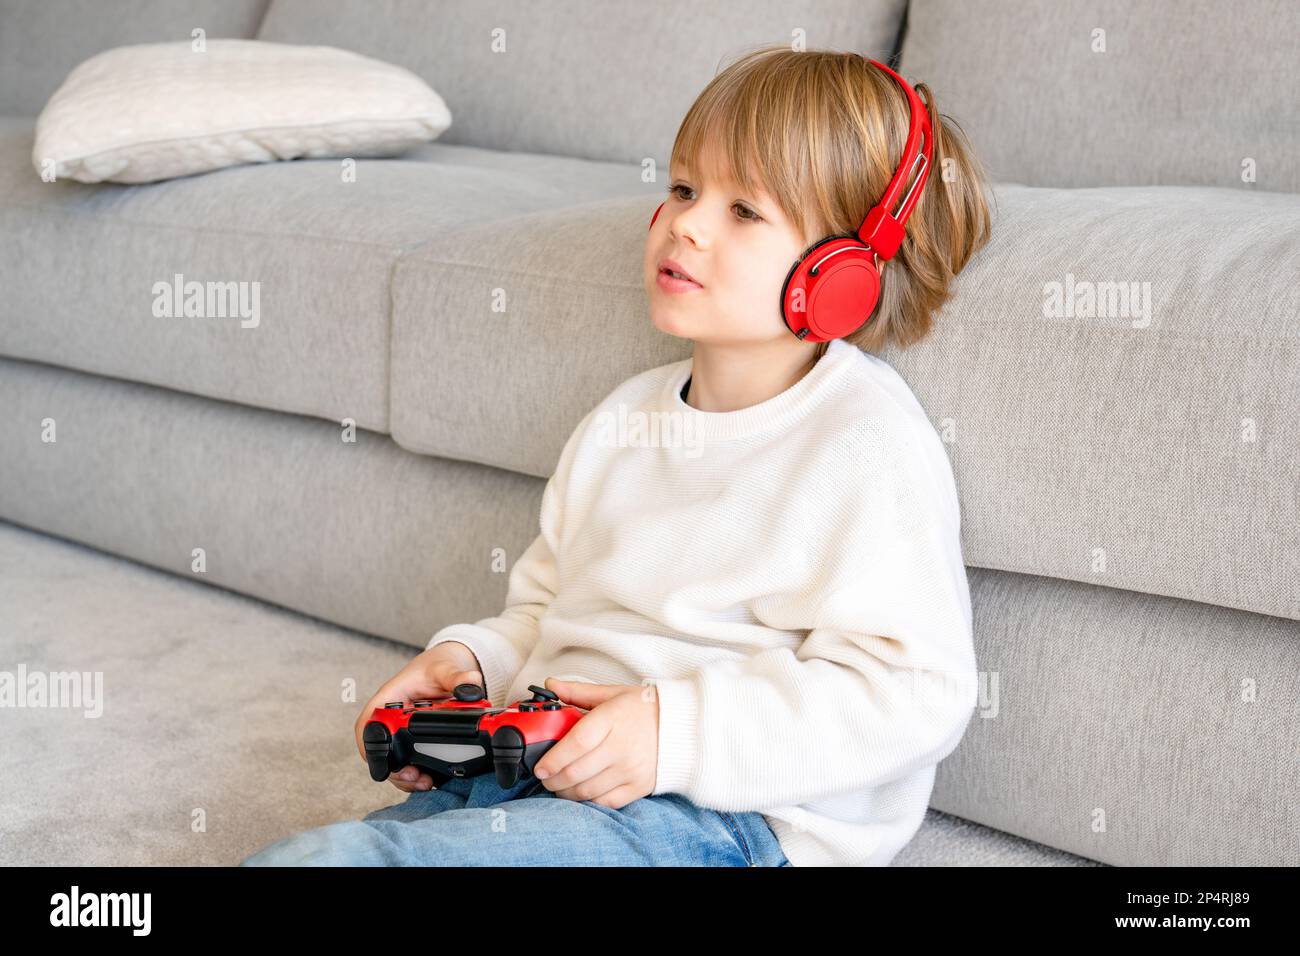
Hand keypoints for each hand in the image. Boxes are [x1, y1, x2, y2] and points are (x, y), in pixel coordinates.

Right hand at [354, 642, 484, 792]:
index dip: (368, 746)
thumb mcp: (446, 668)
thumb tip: (472, 685)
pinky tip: (433, 779)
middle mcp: (392, 718)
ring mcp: (402, 732)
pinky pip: (411, 761)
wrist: (448, 666)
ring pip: (395, 761)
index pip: (366, 724)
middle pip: (380, 751)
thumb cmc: (437, 665)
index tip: (384, 762)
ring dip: (406, 777)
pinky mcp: (416, 741)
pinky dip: (419, 773)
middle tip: (414, 777)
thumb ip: (458, 677)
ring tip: (426, 783)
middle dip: (393, 770)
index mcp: (389, 698)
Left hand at [532, 677, 658, 808]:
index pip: (576, 744)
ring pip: (588, 790)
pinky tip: (581, 793)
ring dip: (567, 792)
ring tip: (559, 786)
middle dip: (553, 779)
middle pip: (577, 771)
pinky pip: (607, 802)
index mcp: (613, 718)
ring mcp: (631, 769)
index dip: (553, 759)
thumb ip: (579, 692)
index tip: (540, 767)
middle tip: (545, 778)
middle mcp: (622, 746)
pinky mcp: (640, 786)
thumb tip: (550, 685)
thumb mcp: (613, 693)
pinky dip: (589, 801)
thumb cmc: (646, 708)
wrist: (684, 725)